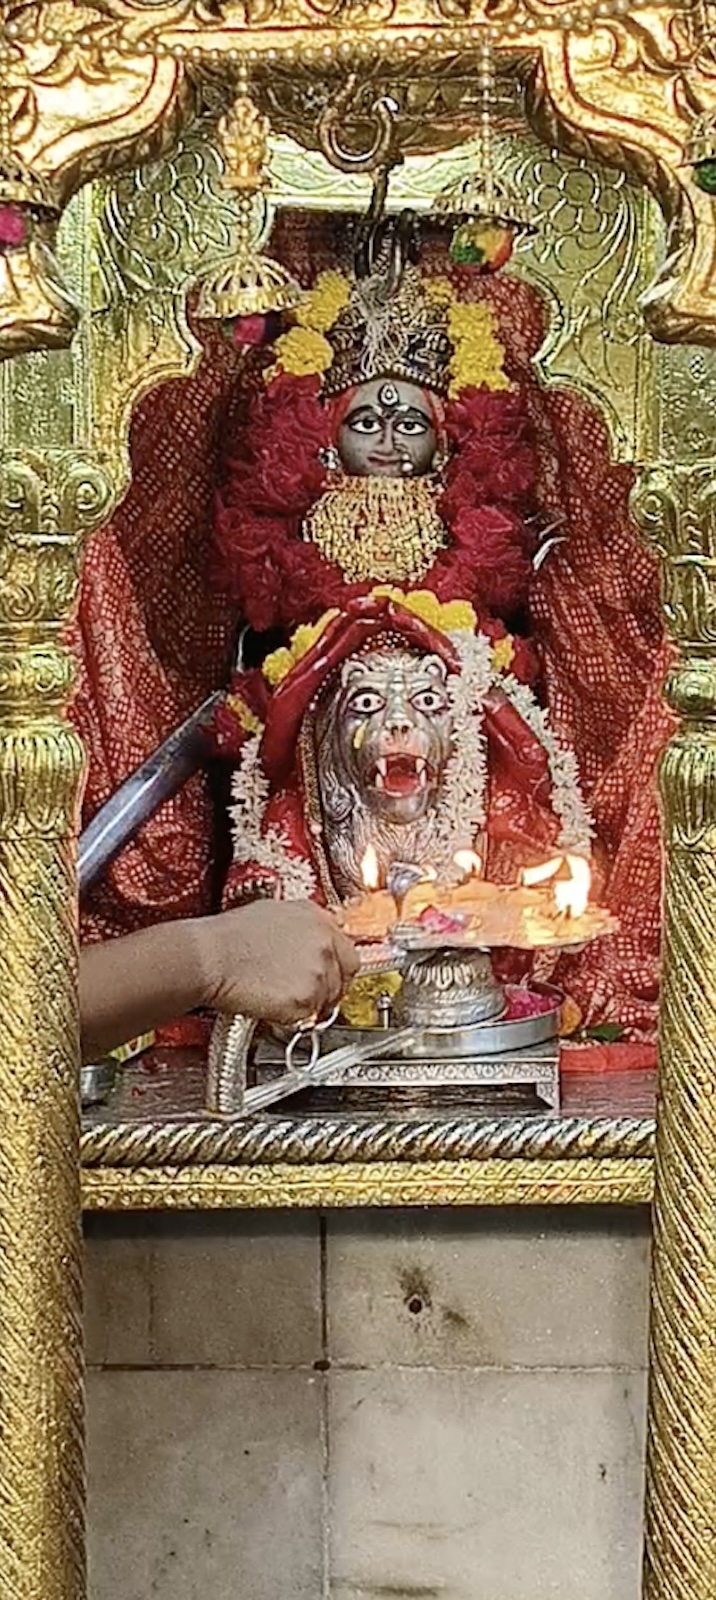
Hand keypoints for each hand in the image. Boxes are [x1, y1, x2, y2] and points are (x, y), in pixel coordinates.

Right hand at [197, 901, 359, 1025]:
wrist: (209, 957)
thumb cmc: (227, 936)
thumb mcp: (272, 913)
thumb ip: (301, 927)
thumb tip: (308, 942)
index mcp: (317, 917)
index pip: (347, 949)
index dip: (336, 967)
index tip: (328, 977)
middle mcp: (324, 941)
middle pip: (346, 975)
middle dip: (332, 988)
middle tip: (310, 995)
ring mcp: (318, 970)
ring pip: (328, 999)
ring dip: (310, 1004)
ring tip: (279, 998)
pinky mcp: (305, 998)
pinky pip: (309, 1016)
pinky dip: (292, 1017)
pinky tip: (272, 1006)